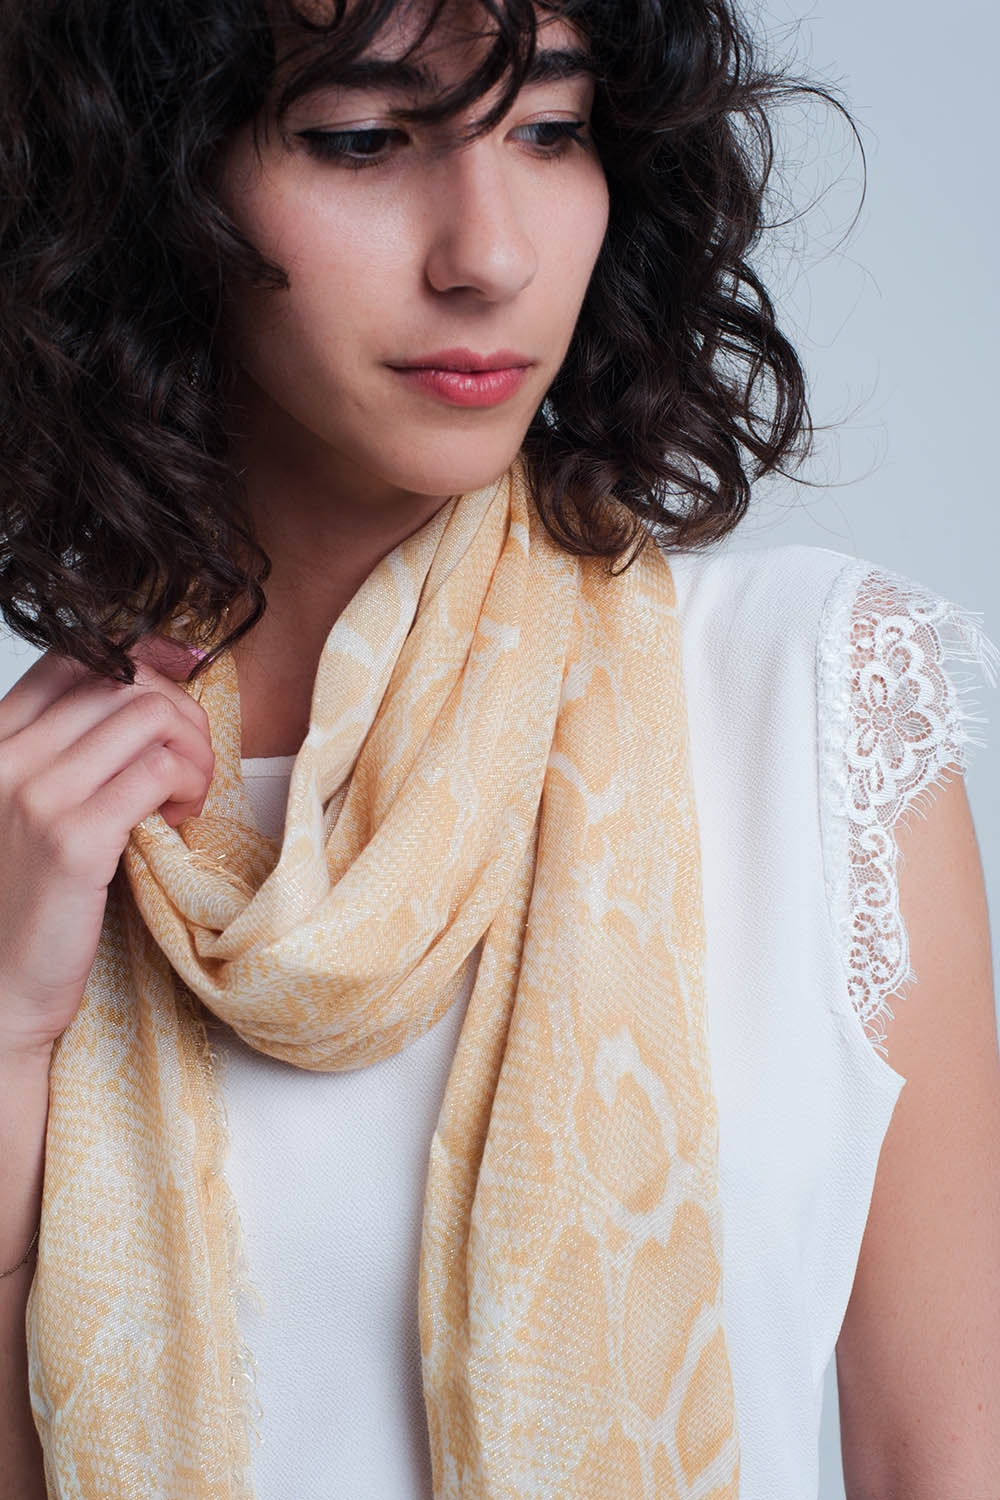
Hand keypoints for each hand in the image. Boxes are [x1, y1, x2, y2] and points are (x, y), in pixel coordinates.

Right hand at [0, 638, 213, 1055]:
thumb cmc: (29, 900)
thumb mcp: (40, 807)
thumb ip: (80, 751)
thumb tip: (155, 681)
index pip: (74, 657)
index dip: (143, 658)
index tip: (186, 675)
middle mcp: (6, 757)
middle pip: (121, 681)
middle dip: (179, 713)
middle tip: (190, 767)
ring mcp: (34, 795)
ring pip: (147, 715)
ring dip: (191, 749)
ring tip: (186, 795)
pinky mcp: (71, 839)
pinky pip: (156, 770)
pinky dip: (188, 783)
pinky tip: (180, 818)